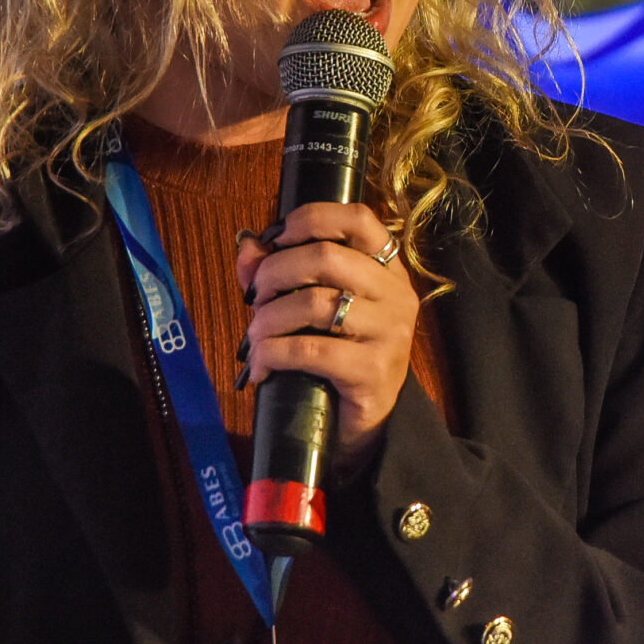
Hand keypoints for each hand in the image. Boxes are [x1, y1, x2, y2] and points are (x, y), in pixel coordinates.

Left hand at [236, 201, 418, 472]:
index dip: (312, 218)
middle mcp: (395, 295)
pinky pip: (311, 350)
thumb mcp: (311, 309)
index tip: (278, 238)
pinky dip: (274, 354)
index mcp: (386, 270)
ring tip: (254, 337)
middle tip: (256, 299)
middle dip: (275, 273)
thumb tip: (247, 245)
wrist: (366, 424)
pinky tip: (261, 367)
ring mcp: (390, 333)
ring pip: (315, 303)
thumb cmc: (337, 358)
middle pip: (326, 257)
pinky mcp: (374, 371)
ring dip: (269, 319)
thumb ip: (280, 272)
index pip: (359, 219)